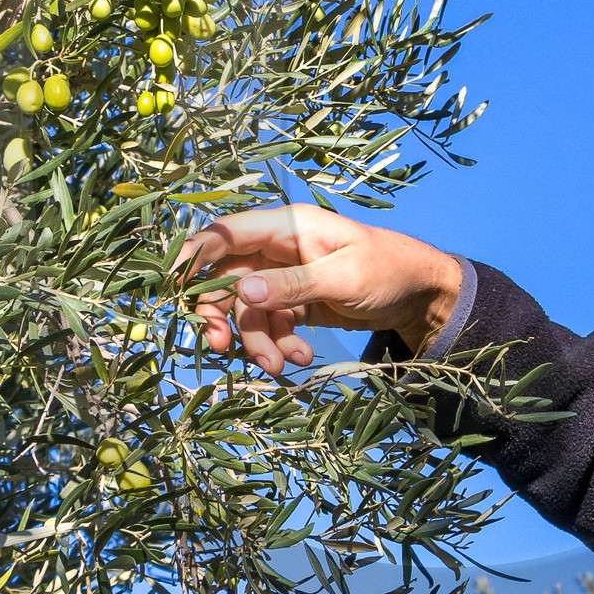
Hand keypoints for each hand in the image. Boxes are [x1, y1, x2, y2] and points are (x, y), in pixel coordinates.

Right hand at [176, 202, 461, 376]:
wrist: (422, 295)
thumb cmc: (389, 269)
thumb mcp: (343, 277)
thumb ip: (292, 285)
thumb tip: (242, 292)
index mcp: (288, 226)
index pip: (225, 234)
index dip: (192, 255)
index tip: (170, 285)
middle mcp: (278, 250)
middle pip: (225, 279)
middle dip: (220, 315)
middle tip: (220, 346)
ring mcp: (284, 278)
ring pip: (247, 311)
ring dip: (257, 341)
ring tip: (281, 367)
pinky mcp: (293, 304)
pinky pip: (270, 326)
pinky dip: (279, 346)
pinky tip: (302, 359)